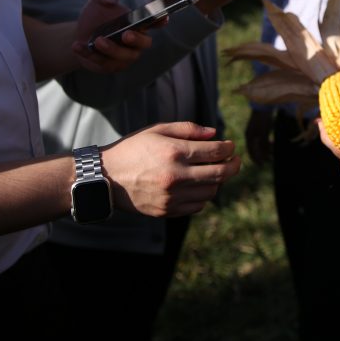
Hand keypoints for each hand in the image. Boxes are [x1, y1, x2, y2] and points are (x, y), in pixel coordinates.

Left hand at [72, 0, 153, 72]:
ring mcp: (125, 57)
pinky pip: (104, 63)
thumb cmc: (96, 17)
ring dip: (110, 49)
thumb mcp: (99, 0)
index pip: (154, 22)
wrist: (79, 35)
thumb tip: (110, 0)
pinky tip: (78, 45)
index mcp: (137, 24)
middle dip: (136, 40)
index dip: (161, 21)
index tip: (164, 18)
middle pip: (143, 44)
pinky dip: (90, 55)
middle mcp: (135, 42)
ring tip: (97, 41)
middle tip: (125, 34)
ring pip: (123, 57)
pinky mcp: (111, 66)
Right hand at [102, 122, 240, 216]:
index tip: (231, 145)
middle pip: (219, 174)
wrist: (104, 177)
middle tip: (236, 160)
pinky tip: (199, 186)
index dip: (228, 147)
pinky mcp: (167, 211)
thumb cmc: (132, 149)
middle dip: (233, 165)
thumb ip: (188, 129)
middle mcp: (175, 176)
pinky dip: (203, 196)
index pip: (215, 151)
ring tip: (214, 172)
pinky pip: (197, 206)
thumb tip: (214, 134)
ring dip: (218, 181)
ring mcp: (172, 196)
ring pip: (211, 191)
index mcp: (174, 152)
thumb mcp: (157, 130)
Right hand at [245, 108, 274, 164]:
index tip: (262, 165)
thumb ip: (263, 145)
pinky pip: (263, 139)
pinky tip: (273, 144)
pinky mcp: (261, 128)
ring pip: (260, 144)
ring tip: (273, 153)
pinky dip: (268, 143)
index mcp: (249, 137)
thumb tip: (264, 156)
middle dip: (263, 155)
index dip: (256, 159)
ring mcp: (255, 131)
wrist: (264, 105)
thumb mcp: (263, 133)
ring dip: (266, 149)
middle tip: (270, 160)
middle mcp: (251, 135)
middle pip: (256, 148)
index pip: (251, 151)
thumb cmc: (263, 119)